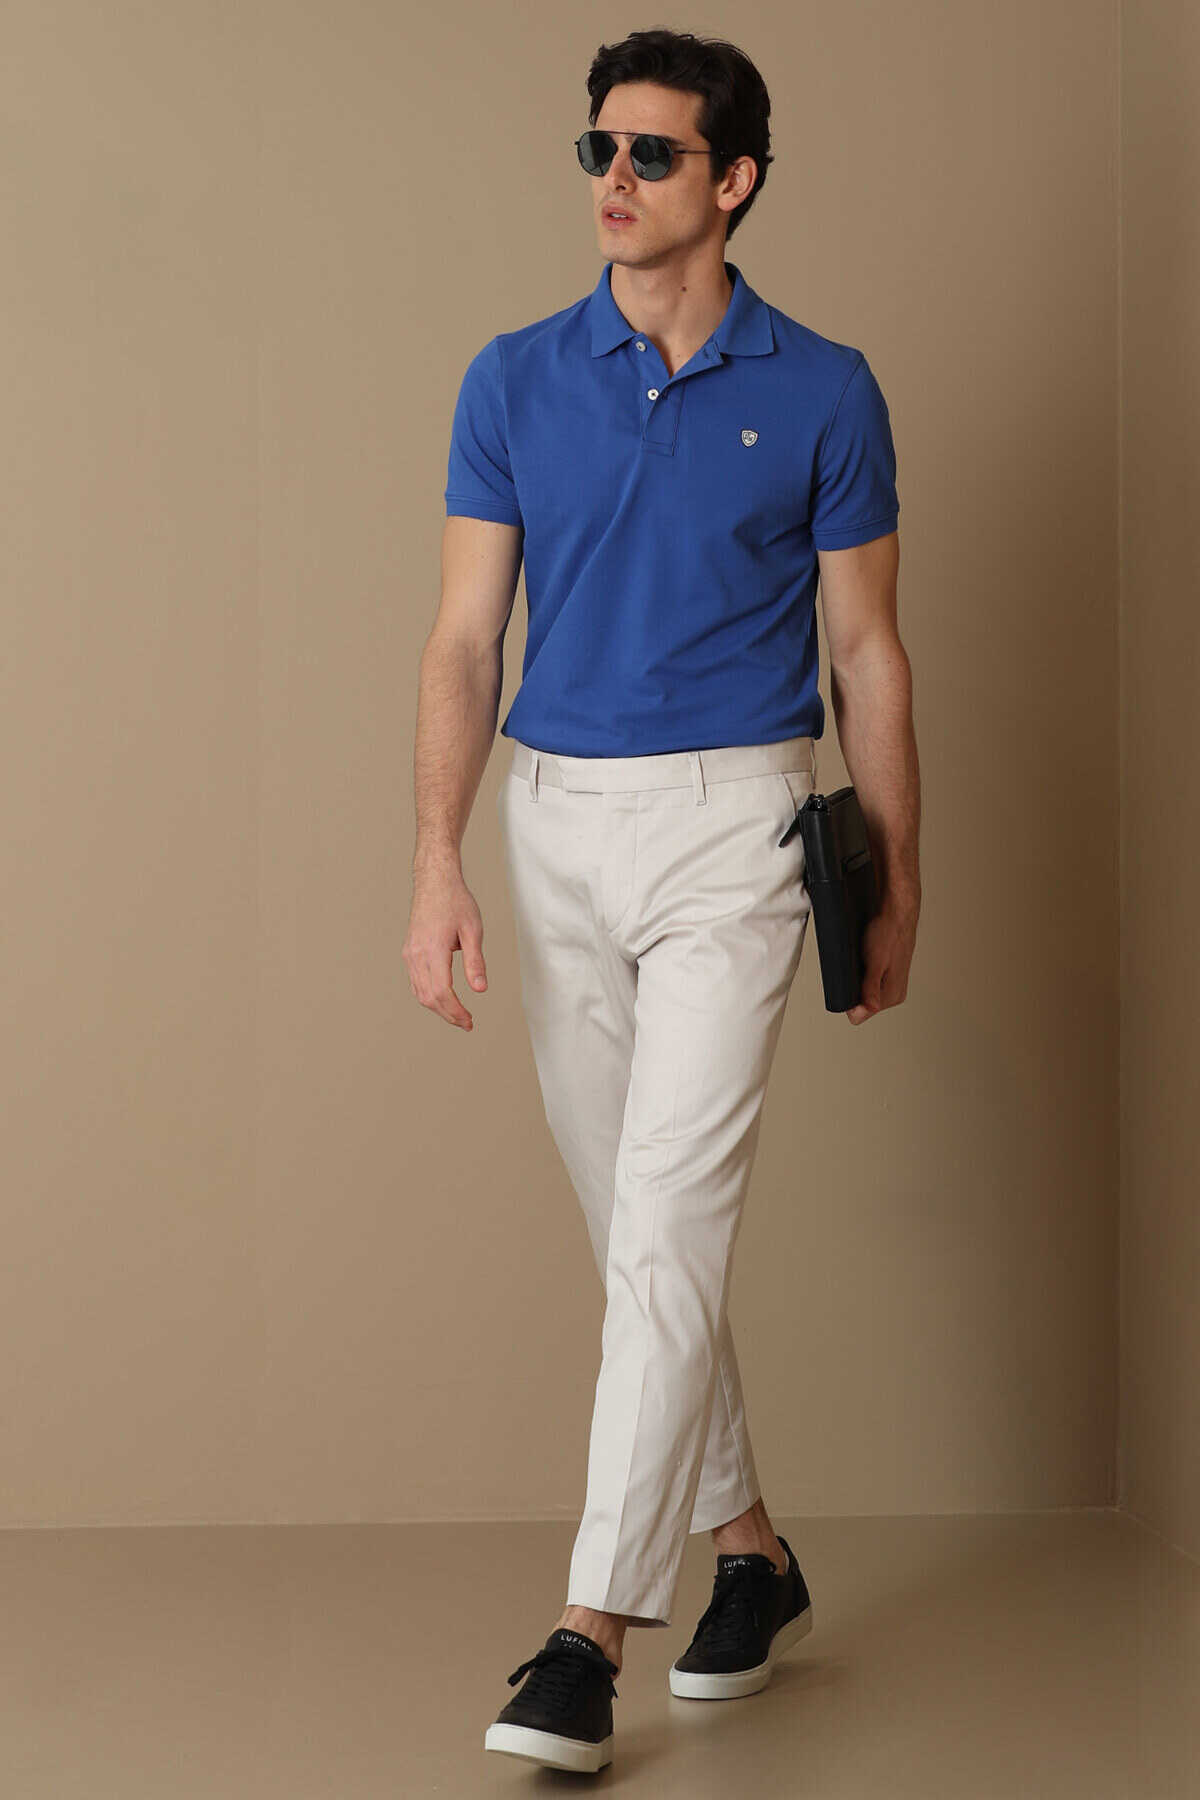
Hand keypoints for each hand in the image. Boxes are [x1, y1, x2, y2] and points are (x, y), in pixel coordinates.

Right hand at [402, 859, 487, 1031]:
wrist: (434, 882)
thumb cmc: (455, 902)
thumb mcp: (473, 930)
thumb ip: (475, 961)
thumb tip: (480, 989)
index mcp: (433, 949)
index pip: (442, 992)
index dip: (455, 1011)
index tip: (469, 1021)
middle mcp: (417, 954)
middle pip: (429, 997)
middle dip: (448, 1014)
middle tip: (467, 1023)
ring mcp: (410, 954)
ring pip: (419, 993)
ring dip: (438, 1008)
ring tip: (457, 1015)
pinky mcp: (409, 951)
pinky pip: (415, 982)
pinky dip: (428, 996)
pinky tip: (443, 999)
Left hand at [844, 891, 918, 1025]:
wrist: (897, 913)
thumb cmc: (888, 932)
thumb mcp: (875, 961)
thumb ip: (870, 988)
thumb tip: (865, 1011)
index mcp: (893, 995)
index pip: (860, 1015)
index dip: (849, 1000)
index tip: (850, 980)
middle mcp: (895, 994)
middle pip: (861, 1006)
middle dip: (853, 989)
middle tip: (858, 967)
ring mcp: (892, 985)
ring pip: (863, 994)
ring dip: (858, 981)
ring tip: (863, 961)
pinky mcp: (888, 976)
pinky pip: (867, 983)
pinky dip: (862, 974)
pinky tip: (866, 960)